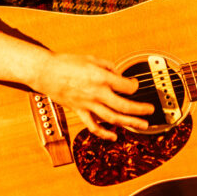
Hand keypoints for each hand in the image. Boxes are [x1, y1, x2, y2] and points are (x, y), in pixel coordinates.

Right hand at [38, 52, 154, 139]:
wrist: (46, 72)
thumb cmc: (67, 63)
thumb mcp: (92, 59)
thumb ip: (108, 67)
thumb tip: (119, 75)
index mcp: (101, 77)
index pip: (126, 86)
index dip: (134, 86)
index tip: (135, 85)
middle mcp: (96, 93)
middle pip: (124, 105)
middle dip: (140, 109)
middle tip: (150, 110)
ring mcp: (88, 104)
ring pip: (112, 118)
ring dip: (129, 123)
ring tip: (142, 126)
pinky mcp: (79, 111)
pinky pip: (93, 126)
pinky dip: (104, 133)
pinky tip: (114, 136)